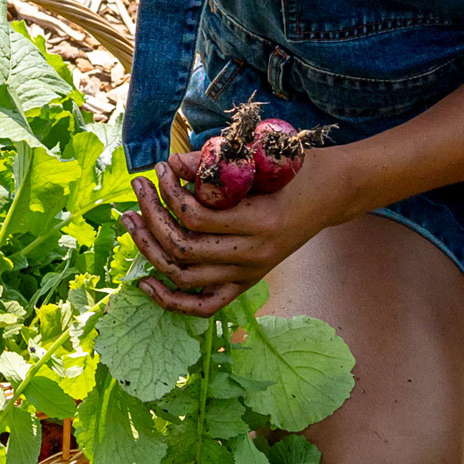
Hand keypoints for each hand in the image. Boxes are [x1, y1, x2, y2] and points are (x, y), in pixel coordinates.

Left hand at [122, 148, 346, 316]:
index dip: (168, 193)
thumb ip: (213, 163)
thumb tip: (172, 166)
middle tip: (138, 188)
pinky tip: (145, 281)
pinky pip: (203, 306)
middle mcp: (253, 256)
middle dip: (151, 217)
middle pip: (183, 248)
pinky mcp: (247, 283)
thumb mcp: (259, 157)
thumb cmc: (296, 168)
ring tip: (131, 219)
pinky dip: (171, 301)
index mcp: (259, 222)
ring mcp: (250, 274)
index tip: (160, 169)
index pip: (195, 217)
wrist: (331, 194)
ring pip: (184, 278)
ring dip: (149, 250)